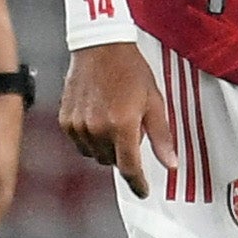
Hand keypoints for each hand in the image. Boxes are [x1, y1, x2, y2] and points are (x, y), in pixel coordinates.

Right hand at [58, 42, 174, 198]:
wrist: (100, 47)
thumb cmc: (129, 69)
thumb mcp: (154, 101)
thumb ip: (161, 136)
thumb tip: (171, 163)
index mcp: (122, 125)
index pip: (129, 168)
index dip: (138, 183)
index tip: (142, 190)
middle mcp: (97, 128)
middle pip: (112, 162)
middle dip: (123, 154)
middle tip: (131, 130)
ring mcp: (79, 125)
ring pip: (94, 155)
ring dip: (106, 147)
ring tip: (113, 121)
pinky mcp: (66, 120)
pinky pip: (80, 143)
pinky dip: (90, 138)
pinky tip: (98, 118)